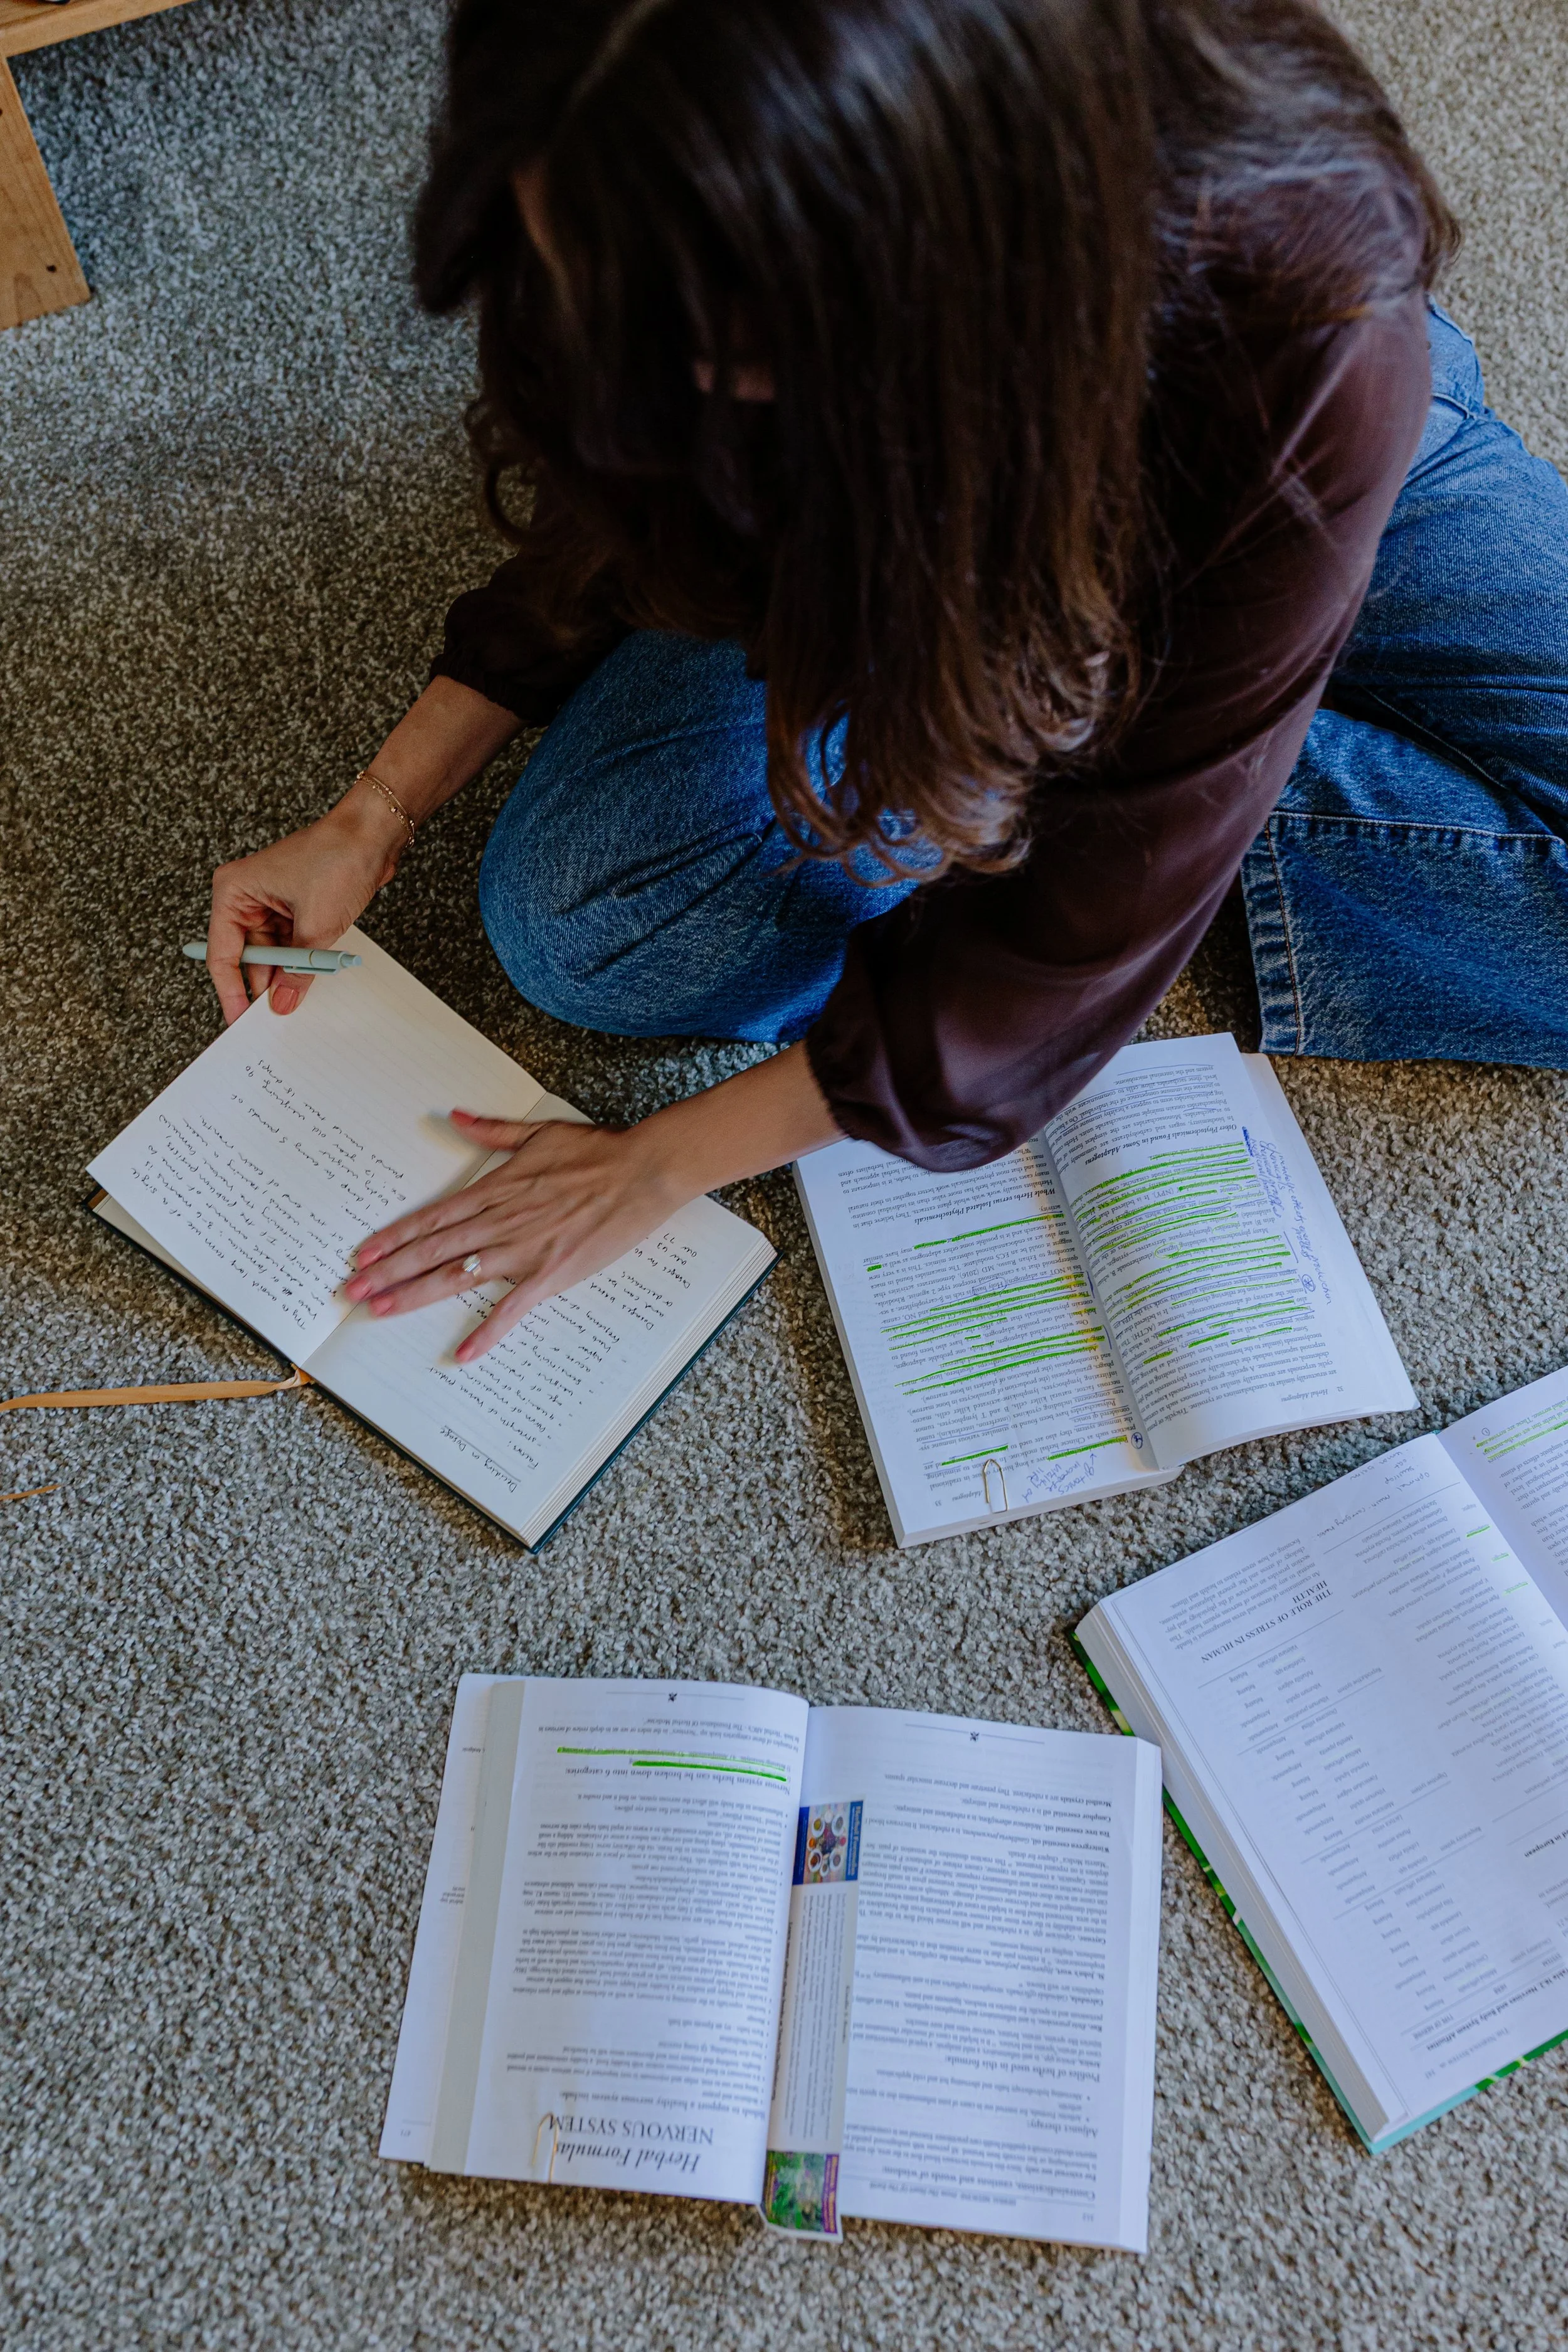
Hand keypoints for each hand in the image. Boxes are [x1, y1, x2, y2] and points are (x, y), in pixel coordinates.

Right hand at [201, 677, 520, 1022]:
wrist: (374, 833)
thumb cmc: (338, 859)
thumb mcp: (316, 927)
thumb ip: (296, 971)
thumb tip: (281, 1005)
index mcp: (233, 891)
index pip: (222, 954)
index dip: (231, 991)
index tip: (240, 1021)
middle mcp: (245, 895)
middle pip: (246, 956)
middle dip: (263, 985)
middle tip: (274, 1019)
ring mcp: (269, 901)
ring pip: (271, 953)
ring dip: (286, 974)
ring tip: (297, 999)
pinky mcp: (293, 906)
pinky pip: (289, 944)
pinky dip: (299, 961)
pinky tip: (307, 981)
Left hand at [345, 1113, 687, 1361]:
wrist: (642, 1171)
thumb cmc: (595, 1151)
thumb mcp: (538, 1133)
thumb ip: (491, 1131)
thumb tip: (455, 1116)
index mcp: (496, 1190)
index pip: (432, 1218)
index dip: (394, 1236)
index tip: (363, 1252)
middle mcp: (501, 1221)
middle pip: (432, 1250)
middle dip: (389, 1270)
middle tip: (353, 1290)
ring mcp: (525, 1249)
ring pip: (458, 1275)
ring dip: (416, 1294)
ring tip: (381, 1310)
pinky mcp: (553, 1272)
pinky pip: (514, 1307)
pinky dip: (489, 1330)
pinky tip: (464, 1352)